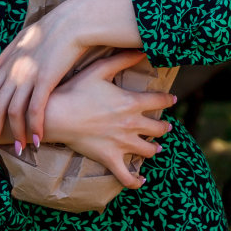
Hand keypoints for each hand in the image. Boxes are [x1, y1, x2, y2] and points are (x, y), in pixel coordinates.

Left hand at [0, 0, 132, 154]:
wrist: (73, 21)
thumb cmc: (51, 29)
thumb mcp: (22, 39)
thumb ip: (4, 57)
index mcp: (7, 63)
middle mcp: (13, 71)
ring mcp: (28, 76)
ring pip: (13, 112)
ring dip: (15, 134)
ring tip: (18, 150)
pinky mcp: (45, 80)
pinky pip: (35, 110)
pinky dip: (34, 127)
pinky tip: (37, 140)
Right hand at [46, 50, 176, 188]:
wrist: (57, 115)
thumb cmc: (76, 89)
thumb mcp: (100, 69)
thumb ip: (123, 58)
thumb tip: (143, 48)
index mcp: (131, 102)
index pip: (160, 101)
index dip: (169, 100)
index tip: (173, 100)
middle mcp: (132, 124)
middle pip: (159, 128)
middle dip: (164, 127)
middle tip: (166, 126)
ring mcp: (122, 144)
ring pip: (148, 151)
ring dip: (155, 148)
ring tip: (156, 148)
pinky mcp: (110, 159)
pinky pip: (127, 177)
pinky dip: (136, 181)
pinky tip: (142, 181)